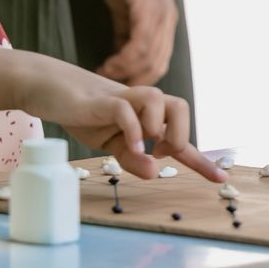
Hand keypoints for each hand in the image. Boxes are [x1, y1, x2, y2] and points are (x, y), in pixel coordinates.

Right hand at [12, 53, 221, 181]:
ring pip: (161, 102)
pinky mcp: (103, 99)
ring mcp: (124, 99)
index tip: (221, 178)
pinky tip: (128, 146)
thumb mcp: (110, 145)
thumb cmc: (84, 114)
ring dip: (159, 129)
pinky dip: (134, 130)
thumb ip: (132, 159)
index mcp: (146, 118)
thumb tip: (153, 173)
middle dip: (179, 135)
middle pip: (181, 108)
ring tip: (141, 147)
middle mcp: (141, 105)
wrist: (48, 89)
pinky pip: (128, 109)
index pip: (179, 140)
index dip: (201, 161)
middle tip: (158, 152)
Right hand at [98, 0, 177, 84]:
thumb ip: (125, 32)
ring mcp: (160, 16)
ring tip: (104, 76)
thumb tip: (120, 55)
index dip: (140, 78)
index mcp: (166, 22)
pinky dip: (123, 60)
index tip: (119, 86)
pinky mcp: (147, 9)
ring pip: (148, 58)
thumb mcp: (126, 8)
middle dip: (134, 81)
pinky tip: (107, 64)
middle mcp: (168, 22)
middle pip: (157, 66)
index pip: (160, 62)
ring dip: (125, 73)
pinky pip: (139, 44)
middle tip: (110, 88)